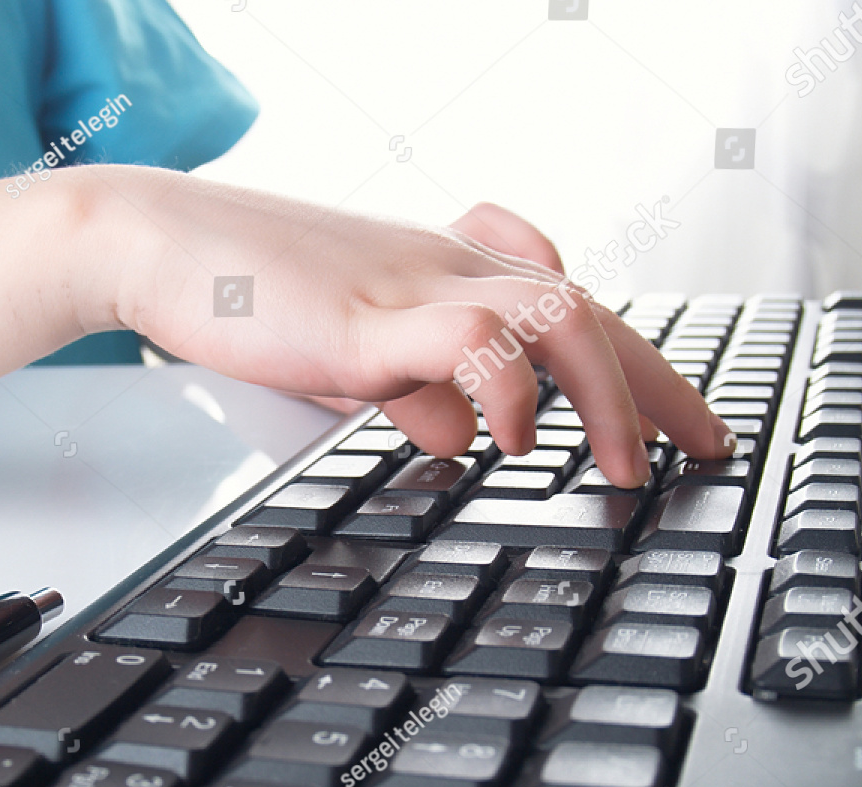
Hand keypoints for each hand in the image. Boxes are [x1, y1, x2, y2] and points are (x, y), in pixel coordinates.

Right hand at [95, 169, 732, 487]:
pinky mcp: (367, 315)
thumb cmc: (249, 293)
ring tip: (616, 468)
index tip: (682, 431)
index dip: (640, 372)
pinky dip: (507, 390)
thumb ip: (412, 389)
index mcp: (447, 278)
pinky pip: (469, 338)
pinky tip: (507, 443)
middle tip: (698, 454)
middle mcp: (449, 270)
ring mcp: (413, 286)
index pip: (573, 316)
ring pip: (556, 315)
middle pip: (592, 314)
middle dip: (660, 390)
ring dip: (605, 397)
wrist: (163, 244)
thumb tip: (461, 436)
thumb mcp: (350, 352)